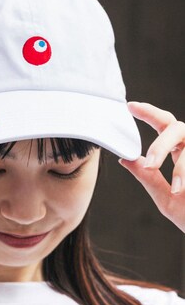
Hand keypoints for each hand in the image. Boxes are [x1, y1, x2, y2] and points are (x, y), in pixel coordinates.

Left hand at [119, 101, 184, 232]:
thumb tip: (125, 159)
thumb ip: (148, 178)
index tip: (131, 106)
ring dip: (183, 167)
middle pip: (176, 127)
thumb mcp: (165, 198)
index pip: (164, 125)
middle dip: (161, 145)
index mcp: (181, 153)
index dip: (149, 113)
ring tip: (180, 189)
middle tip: (152, 165)